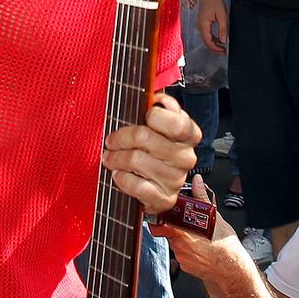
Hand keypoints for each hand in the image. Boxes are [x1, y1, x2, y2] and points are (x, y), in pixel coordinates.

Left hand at [101, 93, 200, 213]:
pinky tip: (119, 175)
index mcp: (188, 136)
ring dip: (116, 158)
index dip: (154, 116)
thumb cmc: (151, 152)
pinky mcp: (165, 199)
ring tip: (110, 158)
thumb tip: (158, 98)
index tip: (142, 118)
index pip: (175, 121)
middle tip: (111, 141)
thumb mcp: (155, 126)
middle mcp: (186, 157)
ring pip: (137, 159)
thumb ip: (160, 108)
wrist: (152, 189)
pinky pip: (136, 185)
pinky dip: (121, 179)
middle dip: (121, 137)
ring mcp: (176, 179)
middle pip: (145, 137)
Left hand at [159, 174, 245, 282]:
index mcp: (181, 232)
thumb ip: (201, 198)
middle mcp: (178, 246)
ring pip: (175, 243)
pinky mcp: (185, 266)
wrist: (233, 270)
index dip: (158, 218)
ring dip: (183, 238)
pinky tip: (200, 248)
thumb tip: (197, 182)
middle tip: (188, 224)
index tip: (162, 215)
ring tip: (198, 237)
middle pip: (168, 231)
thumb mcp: (215, 217)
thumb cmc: (226, 246)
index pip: (158, 224)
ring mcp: (181, 257)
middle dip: (175, 226)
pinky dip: (188, 250)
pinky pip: (182, 255)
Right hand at [196, 0, 228, 53]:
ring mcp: (199, 24)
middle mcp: (199, 26)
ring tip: (222, 46)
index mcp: (203, 25)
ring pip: (205, 38)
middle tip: (224, 51)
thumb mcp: (222, 16)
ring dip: (213, 43)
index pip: (208, 41)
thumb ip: (223, 29)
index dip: (215, 48)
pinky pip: (205, 34)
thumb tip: (223, 41)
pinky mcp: (201, 22)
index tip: (223, 51)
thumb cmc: (216, 3)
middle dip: (214, 48)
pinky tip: (218, 39)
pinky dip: (212, 38)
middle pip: (206, 41)